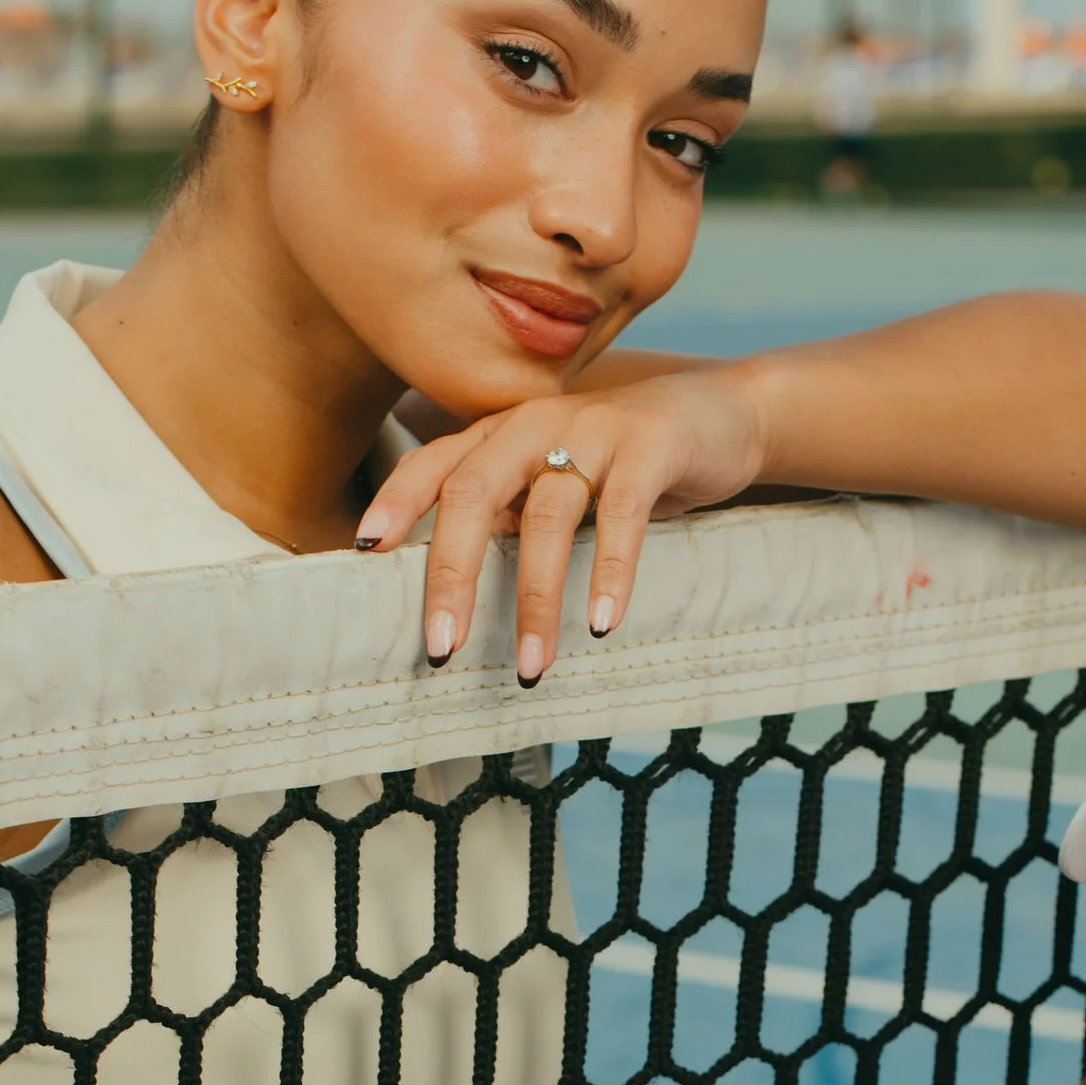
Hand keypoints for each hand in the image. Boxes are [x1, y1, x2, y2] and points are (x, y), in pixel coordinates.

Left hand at [354, 364, 770, 685]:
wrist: (722, 417)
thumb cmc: (623, 466)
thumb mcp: (556, 486)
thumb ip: (508, 518)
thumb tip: (453, 590)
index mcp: (501, 434)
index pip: (434, 464)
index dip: (395, 503)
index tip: (363, 553)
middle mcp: (535, 423)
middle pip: (473, 493)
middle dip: (452, 575)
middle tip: (441, 649)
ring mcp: (594, 428)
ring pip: (545, 515)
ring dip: (534, 599)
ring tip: (530, 667)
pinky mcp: (651, 445)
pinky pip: (621, 513)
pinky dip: (609, 571)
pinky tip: (602, 623)